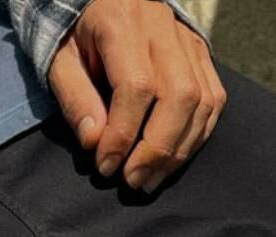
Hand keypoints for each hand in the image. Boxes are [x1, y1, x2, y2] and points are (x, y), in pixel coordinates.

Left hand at [49, 0, 226, 193]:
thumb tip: (94, 141)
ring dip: (178, 150)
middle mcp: (163, 28)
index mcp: (123, 24)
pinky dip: (196, 136)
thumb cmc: (79, 36)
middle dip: (157, 149)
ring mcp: (188, 40)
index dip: (123, 134)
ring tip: (151, 179)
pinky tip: (172, 159)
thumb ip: (76, 99)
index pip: (136, 87)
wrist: (106, 2)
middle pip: (179, 96)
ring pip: (201, 102)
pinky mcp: (201, 54)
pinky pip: (213, 100)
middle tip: (133, 180)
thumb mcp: (61, 61)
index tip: (106, 165)